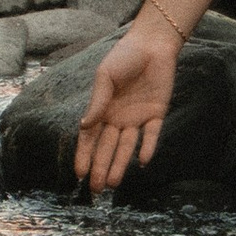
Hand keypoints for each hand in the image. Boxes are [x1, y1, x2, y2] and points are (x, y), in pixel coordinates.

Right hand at [74, 18, 178, 193]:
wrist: (152, 45)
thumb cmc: (124, 57)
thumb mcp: (105, 77)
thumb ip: (98, 102)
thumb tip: (84, 126)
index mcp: (102, 110)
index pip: (90, 139)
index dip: (84, 156)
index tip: (79, 174)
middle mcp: (118, 118)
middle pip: (107, 148)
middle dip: (100, 168)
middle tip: (96, 189)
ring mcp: (137, 118)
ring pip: (127, 147)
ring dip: (120, 164)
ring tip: (113, 183)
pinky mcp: (156, 115)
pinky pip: (151, 135)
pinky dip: (147, 147)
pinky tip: (141, 162)